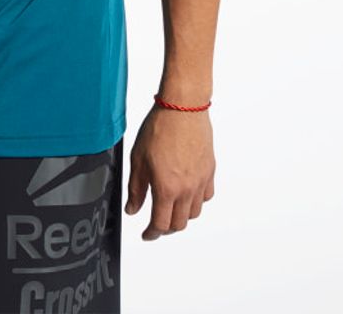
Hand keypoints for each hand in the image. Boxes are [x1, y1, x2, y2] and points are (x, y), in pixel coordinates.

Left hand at [124, 103, 214, 239]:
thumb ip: (136, 189)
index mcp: (167, 188)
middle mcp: (187, 189)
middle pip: (179, 224)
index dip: (151, 234)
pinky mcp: (209, 170)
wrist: (182, 107)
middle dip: (166, 228)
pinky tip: (187, 192)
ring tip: (170, 207)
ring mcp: (201, 180)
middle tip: (156, 223)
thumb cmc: (159, 128)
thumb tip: (133, 209)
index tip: (146, 234)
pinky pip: (206, 195)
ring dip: (182, 215)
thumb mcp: (138, 159)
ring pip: (194, 212)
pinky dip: (197, 200)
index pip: (161, 225)